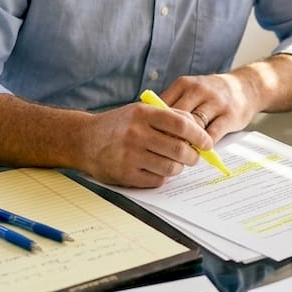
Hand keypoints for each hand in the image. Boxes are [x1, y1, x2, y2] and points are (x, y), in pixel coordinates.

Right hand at [82, 103, 214, 187]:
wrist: (84, 140)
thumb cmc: (119, 125)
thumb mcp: (140, 111)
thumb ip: (168, 117)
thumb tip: (198, 129)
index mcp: (142, 114)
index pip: (181, 124)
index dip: (199, 135)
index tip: (207, 143)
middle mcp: (136, 134)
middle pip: (179, 149)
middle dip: (193, 156)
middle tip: (194, 157)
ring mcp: (130, 156)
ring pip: (171, 167)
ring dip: (178, 167)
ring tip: (174, 163)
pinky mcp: (126, 175)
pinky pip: (157, 180)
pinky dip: (162, 176)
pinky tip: (156, 169)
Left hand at [159, 73, 260, 142]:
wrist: (245, 87)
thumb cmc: (211, 93)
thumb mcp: (190, 90)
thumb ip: (173, 104)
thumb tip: (149, 125)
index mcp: (183, 84)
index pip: (162, 107)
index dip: (155, 126)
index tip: (153, 140)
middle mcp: (198, 90)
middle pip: (176, 118)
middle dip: (169, 137)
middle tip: (164, 152)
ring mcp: (215, 102)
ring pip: (194, 127)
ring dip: (187, 143)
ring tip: (181, 154)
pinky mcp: (230, 115)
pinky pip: (212, 134)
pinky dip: (204, 146)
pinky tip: (199, 151)